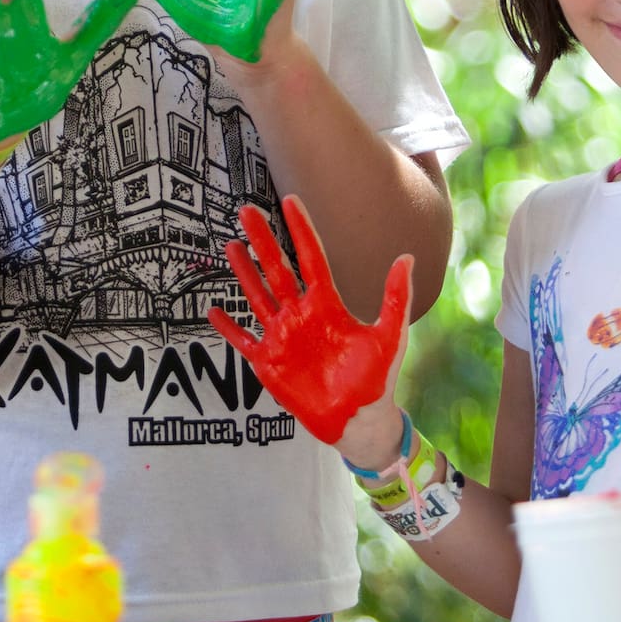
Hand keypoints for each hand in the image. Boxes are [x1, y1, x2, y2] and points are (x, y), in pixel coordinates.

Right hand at [206, 195, 411, 444]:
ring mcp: (282, 336)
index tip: (291, 201)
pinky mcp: (269, 362)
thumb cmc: (377, 379)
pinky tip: (213, 311)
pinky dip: (228, 328)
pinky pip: (243, 341)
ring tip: (232, 245)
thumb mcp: (389, 335)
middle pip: (277, 269)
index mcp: (327, 305)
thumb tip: (407, 257)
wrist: (360, 421)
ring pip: (257, 297)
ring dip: (244, 272)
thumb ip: (395, 298)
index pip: (310, 258)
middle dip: (263, 240)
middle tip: (246, 210)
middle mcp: (301, 314)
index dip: (301, 230)